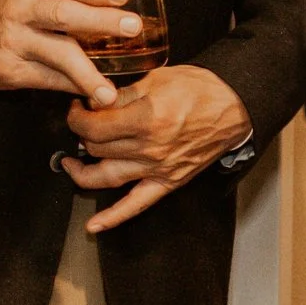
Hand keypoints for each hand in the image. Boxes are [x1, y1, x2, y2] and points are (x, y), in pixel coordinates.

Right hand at [0, 0, 139, 106]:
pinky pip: (49, 80)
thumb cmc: (20, 5)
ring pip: (57, 55)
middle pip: (64, 15)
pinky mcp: (10, 71)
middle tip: (133, 27)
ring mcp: (14, 42)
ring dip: (88, 73)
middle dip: (101, 21)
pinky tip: (95, 92)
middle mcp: (19, 11)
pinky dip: (74, 86)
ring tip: (110, 90)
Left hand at [61, 64, 252, 232]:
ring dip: (82, 172)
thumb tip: (96, 101)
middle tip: (83, 123)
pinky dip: (113, 218)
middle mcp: (149, 148)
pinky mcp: (168, 182)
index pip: (94, 126)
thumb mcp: (157, 79)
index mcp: (146, 119)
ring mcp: (158, 169)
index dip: (77, 116)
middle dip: (82, 134)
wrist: (234, 106)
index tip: (77, 108)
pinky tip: (93, 226)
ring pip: (106, 177)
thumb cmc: (200, 89)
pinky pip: (136, 205)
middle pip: (97, 149)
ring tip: (71, 163)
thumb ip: (123, 94)